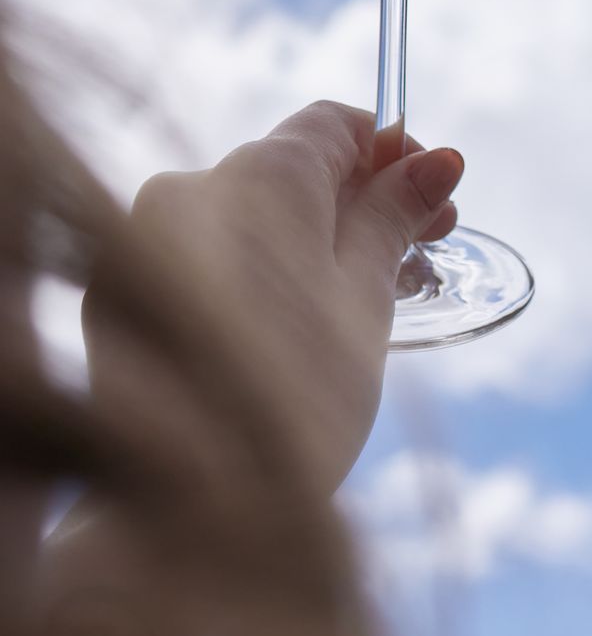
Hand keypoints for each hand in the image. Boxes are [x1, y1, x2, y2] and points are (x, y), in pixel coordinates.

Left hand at [83, 105, 463, 499]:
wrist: (184, 511)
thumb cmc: (295, 402)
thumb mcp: (365, 302)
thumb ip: (392, 219)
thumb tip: (434, 161)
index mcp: (256, 175)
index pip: (333, 125)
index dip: (393, 153)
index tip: (432, 198)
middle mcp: (186, 189)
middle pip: (288, 171)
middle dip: (358, 202)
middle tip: (420, 251)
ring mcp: (139, 242)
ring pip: (241, 218)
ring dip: (307, 241)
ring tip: (363, 300)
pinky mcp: (113, 294)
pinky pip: (197, 258)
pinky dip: (251, 273)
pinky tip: (293, 325)